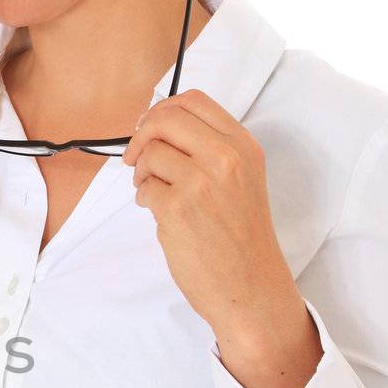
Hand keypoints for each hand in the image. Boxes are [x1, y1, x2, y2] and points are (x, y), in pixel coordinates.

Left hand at [120, 91, 299, 341]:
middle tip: (135, 157)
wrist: (252, 286)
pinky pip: (143, 188)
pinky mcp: (177, 209)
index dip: (162, 111)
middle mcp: (225, 158)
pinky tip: (158, 212)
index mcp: (243, 146)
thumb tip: (156, 127)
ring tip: (153, 191)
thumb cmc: (241, 238)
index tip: (150, 128)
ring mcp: (201, 182)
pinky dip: (143, 198)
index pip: (194, 101)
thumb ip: (210, 150)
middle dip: (141, 135)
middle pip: (165, 118)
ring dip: (141, 172)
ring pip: (149, 153)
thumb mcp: (242, 180)